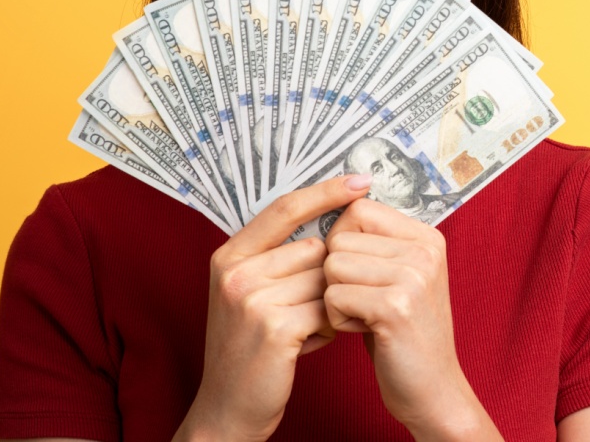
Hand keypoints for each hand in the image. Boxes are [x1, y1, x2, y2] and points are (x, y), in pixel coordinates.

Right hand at [174, 175, 371, 441]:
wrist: (228, 408)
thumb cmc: (250, 349)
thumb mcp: (249, 294)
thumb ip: (279, 258)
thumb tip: (332, 226)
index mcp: (229, 256)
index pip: (285, 208)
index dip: (325, 192)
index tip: (361, 180)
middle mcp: (236, 272)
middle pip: (314, 250)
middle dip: (323, 280)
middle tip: (300, 313)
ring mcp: (252, 299)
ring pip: (325, 281)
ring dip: (326, 307)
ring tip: (300, 331)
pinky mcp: (274, 327)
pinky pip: (327, 311)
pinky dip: (327, 329)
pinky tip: (304, 345)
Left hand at [323, 198, 501, 440]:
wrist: (432, 389)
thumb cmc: (404, 333)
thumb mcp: (399, 276)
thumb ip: (375, 244)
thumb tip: (327, 209)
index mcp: (426, 236)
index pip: (358, 209)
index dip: (342, 240)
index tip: (358, 271)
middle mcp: (425, 249)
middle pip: (339, 239)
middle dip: (337, 276)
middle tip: (365, 302)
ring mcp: (413, 276)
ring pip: (332, 266)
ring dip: (336, 299)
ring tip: (365, 316)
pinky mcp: (395, 305)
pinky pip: (333, 297)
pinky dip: (338, 320)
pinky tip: (364, 332)